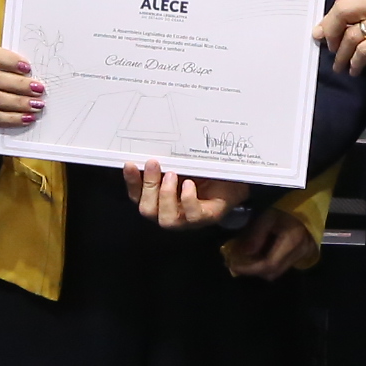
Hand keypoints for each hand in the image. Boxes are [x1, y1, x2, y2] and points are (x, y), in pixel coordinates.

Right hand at [126, 160, 244, 229]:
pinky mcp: (206, 217)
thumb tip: (149, 146)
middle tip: (154, 164)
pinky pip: (192, 216)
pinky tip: (189, 185)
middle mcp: (170, 212)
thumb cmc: (205, 171)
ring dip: (166, 196)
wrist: (235, 178)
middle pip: (147, 210)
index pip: (137, 195)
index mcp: (160, 199)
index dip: (131, 182)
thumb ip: (166, 161)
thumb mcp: (182, 164)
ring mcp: (187, 219)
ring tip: (173, 175)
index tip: (130, 163)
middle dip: (148, 187)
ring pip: (166, 219)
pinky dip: (187, 200)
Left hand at [226, 206, 315, 280]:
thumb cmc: (286, 206)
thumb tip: (240, 254)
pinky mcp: (305, 254)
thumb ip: (254, 235)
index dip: (249, 269)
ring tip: (249, 257)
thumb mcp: (267, 216)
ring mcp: (304, 255)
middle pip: (273, 273)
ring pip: (278, 271)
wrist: (308, 202)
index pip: (268, 265)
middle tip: (238, 262)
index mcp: (291, 241)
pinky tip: (262, 252)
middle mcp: (300, 252)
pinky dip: (271, 263)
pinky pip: (284, 265)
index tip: (233, 266)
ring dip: (261, 268)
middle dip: (253, 271)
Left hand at [315, 0, 365, 86]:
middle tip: (330, 50)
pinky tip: (356, 70)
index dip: (329, 19)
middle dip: (331, 32)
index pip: (345, 0)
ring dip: (342, 54)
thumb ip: (357, 22)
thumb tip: (323, 30)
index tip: (320, 35)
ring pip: (353, 34)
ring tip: (342, 66)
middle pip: (345, 10)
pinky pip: (365, 49)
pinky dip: (356, 62)